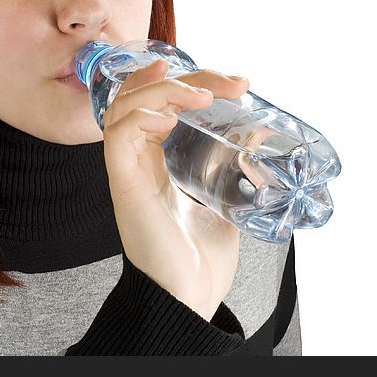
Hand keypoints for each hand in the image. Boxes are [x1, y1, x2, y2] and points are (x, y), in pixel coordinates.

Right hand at [102, 58, 249, 319]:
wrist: (189, 298)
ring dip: (161, 90)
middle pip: (142, 96)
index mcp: (157, 160)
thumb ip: (237, 169)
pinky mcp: (124, 185)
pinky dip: (140, 117)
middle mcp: (138, 160)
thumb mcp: (227, 200)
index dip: (192, 82)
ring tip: (199, 93)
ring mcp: (128, 170)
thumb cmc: (200, 258)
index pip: (160, 103)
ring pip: (123, 108)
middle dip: (183, 77)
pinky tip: (169, 116)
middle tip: (225, 82)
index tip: (233, 82)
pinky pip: (117, 137)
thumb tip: (259, 137)